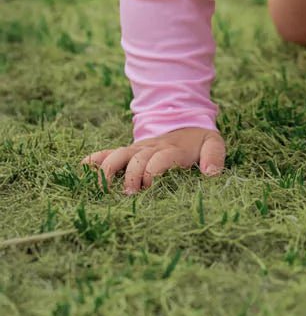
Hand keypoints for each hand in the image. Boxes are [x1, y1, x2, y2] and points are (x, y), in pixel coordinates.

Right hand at [80, 126, 225, 195]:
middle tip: (130, 194)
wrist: (184, 120)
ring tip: (103, 187)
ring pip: (118, 155)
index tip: (151, 185)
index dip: (155, 171)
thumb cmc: (198, 141)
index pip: (162, 159)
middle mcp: (151, 149)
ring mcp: (137, 150)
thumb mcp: (212, 143)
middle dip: (132, 175)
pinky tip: (81, 168)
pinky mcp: (127, 152)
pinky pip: (107, 153)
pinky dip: (94, 160)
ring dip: (109, 170)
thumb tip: (211, 174)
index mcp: (173, 150)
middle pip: (137, 159)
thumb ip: (214, 156)